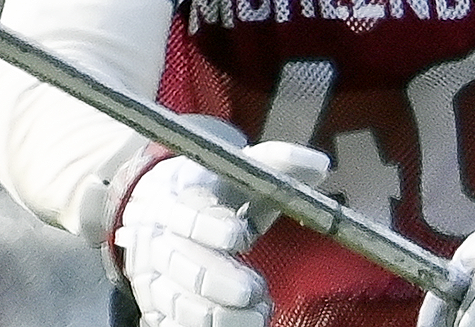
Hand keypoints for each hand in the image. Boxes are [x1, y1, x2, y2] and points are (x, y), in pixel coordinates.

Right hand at [113, 138, 330, 326]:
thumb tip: (321, 164)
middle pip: (177, 263)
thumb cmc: (217, 190)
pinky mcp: (156, 306)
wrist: (168, 209)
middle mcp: (158, 238)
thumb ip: (281, 163)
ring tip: (259, 313)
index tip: (242, 236)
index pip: (186, 213)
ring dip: (217, 314)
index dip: (210, 226)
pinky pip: (173, 325)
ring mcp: (153, 275)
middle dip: (216, 281)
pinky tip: (239, 325)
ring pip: (175, 301)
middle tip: (253, 291)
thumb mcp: (244, 171)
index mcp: (177, 198)